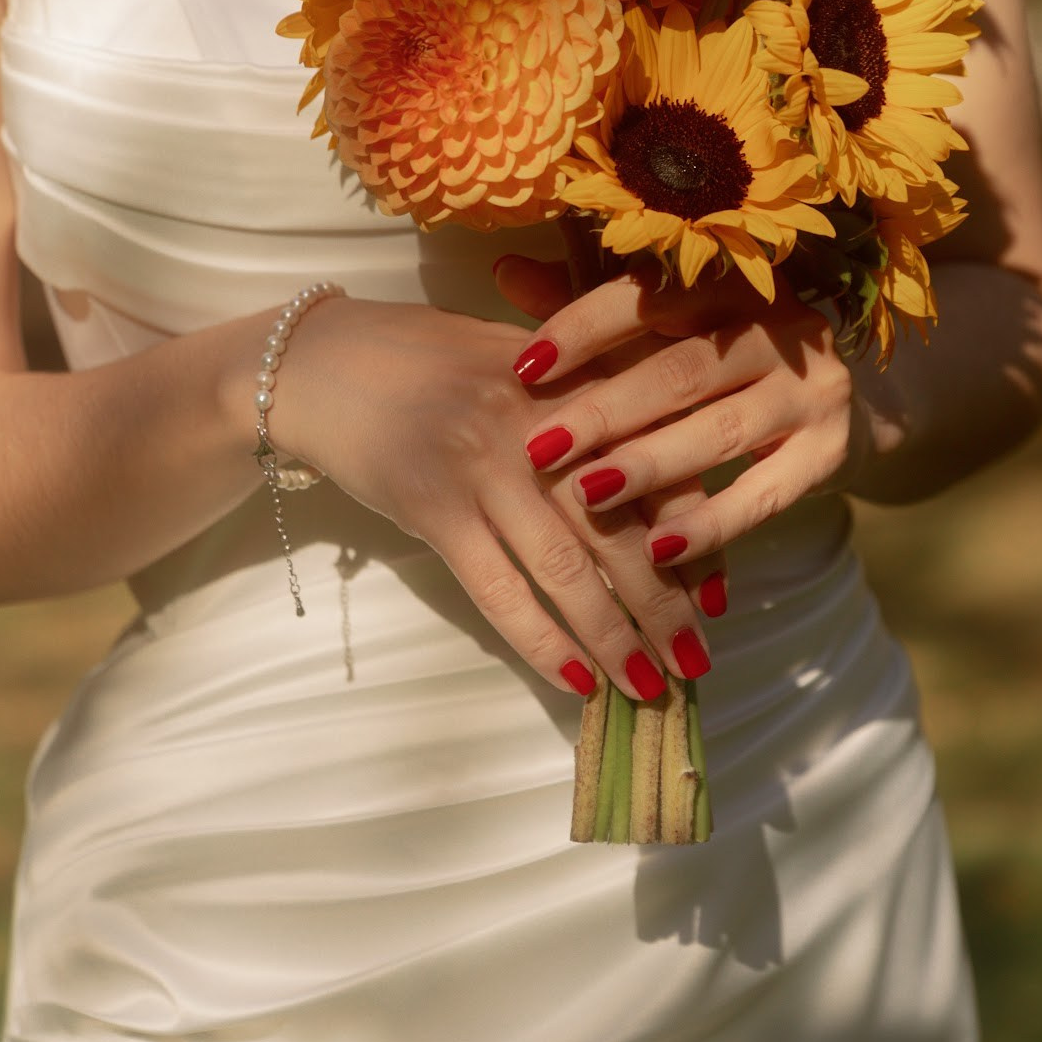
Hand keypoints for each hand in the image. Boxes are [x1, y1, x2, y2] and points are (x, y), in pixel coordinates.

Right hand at [266, 291, 715, 699]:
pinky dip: (540, 641)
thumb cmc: (428, 358)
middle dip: (665, 604)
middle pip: (620, 526)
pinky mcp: (432, 508)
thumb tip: (664, 477)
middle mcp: (538, 421)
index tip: (720, 599)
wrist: (321, 362)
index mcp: (572, 379)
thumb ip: (589, 398)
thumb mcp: (520, 355)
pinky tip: (575, 679)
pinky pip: (498, 590)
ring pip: (566, 568)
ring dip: (614, 636)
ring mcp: (483, 465)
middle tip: (696, 661)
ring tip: (648, 686)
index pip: (655, 467)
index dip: (696, 537)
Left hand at [497, 258, 861, 576]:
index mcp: (728, 281)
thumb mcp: (650, 321)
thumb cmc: (704, 348)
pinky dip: (711, 525)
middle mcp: (779, 327)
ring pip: (721, 432)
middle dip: (606, 412)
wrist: (822, 394)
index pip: (649, 297)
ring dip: (651, 467)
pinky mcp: (829, 452)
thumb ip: (582, 300)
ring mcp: (813, 390)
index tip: (523, 368)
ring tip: (588, 494)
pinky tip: (658, 550)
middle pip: (682, 370)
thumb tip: (505, 272)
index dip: (583, 328)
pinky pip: (765, 495)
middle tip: (540, 448)